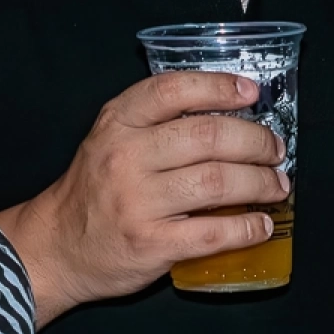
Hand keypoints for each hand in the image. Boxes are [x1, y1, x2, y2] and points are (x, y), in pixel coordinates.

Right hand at [0, 71, 288, 327]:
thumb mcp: (110, 139)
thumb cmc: (94, 189)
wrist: (56, 247)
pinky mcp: (151, 244)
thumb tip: (230, 112)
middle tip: (275, 149)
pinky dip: (246, 228)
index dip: (219, 87)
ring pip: (217, 182)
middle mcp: (126, 157)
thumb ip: (155, 122)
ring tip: (277, 186)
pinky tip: (261, 225)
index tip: (251, 93)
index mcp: (118, 123)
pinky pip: (212, 233)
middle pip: (208, 136)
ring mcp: (138, 202)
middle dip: (255, 141)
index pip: (173, 90)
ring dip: (260, 183)